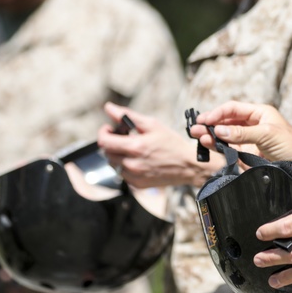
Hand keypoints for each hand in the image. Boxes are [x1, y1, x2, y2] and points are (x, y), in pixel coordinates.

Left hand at [98, 102, 220, 187]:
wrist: (188, 165)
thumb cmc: (171, 142)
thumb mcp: (152, 124)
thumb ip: (127, 116)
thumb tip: (108, 107)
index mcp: (135, 147)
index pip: (104, 141)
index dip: (103, 132)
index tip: (109, 128)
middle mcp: (131, 164)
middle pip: (107, 152)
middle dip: (111, 142)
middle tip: (123, 136)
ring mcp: (133, 176)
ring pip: (113, 164)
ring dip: (117, 154)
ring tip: (132, 148)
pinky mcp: (137, 184)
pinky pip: (122, 174)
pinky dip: (125, 165)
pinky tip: (138, 160)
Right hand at [193, 101, 291, 162]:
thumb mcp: (267, 135)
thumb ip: (243, 133)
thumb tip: (220, 130)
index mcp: (259, 113)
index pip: (233, 109)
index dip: (218, 113)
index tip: (205, 119)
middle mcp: (252, 125)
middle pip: (226, 121)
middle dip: (210, 123)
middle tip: (195, 127)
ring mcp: (248, 140)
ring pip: (225, 135)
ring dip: (211, 135)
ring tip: (197, 136)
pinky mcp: (246, 155)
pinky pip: (228, 149)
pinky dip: (217, 147)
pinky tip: (208, 144)